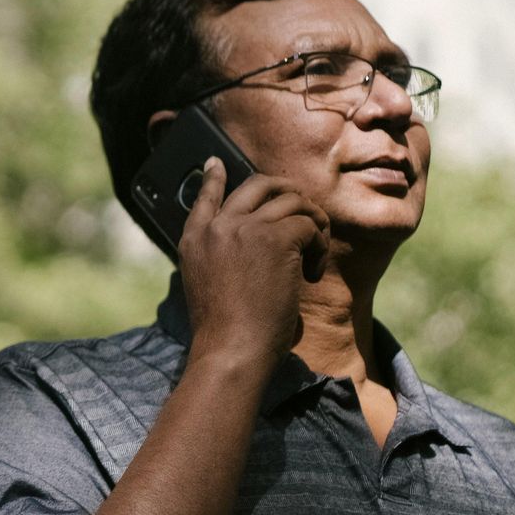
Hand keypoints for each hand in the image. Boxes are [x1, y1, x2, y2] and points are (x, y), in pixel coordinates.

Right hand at [178, 157, 328, 366]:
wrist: (231, 351)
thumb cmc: (225, 332)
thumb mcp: (206, 285)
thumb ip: (220, 256)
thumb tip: (257, 244)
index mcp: (194, 239)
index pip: (205, 196)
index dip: (213, 177)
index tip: (217, 163)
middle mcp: (217, 226)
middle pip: (258, 184)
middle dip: (288, 191)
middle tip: (306, 211)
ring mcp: (245, 228)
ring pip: (292, 201)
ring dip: (313, 222)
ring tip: (316, 253)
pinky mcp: (275, 239)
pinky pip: (309, 226)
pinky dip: (320, 247)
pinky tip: (314, 273)